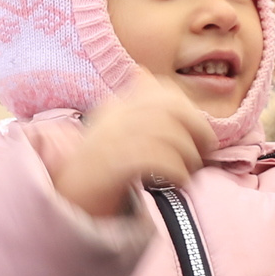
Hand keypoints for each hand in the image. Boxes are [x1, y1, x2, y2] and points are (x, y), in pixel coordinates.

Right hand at [50, 78, 216, 218]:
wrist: (69, 203)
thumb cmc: (96, 171)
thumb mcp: (111, 132)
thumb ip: (132, 107)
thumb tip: (143, 73)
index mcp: (115, 108)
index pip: (161, 90)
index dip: (187, 107)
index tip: (197, 130)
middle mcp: (113, 119)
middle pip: (170, 108)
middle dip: (197, 128)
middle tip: (205, 150)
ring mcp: (112, 140)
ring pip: (169, 135)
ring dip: (189, 156)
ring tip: (190, 172)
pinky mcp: (114, 165)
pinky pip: (160, 159)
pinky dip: (179, 172)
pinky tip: (179, 182)